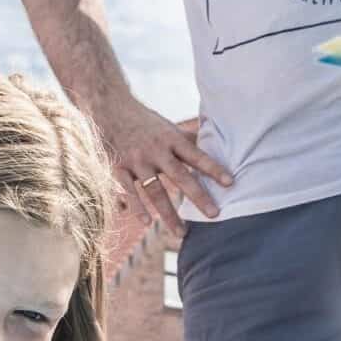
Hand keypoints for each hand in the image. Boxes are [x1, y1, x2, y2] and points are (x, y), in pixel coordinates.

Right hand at [92, 99, 232, 232]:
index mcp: (172, 139)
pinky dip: (137, 207)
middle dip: (198, 196)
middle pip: (180, 176)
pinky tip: (147, 223)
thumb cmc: (146, 121)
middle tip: (214, 215)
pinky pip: (128, 191)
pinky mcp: (118, 168)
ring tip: (181, 233)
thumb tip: (218, 143)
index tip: (230, 183)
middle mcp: (156, 150)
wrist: (109, 107)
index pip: (197, 156)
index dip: (214, 169)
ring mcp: (137, 160)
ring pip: (154, 190)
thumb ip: (190, 140)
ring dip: (168, 213)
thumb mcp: (169, 128)